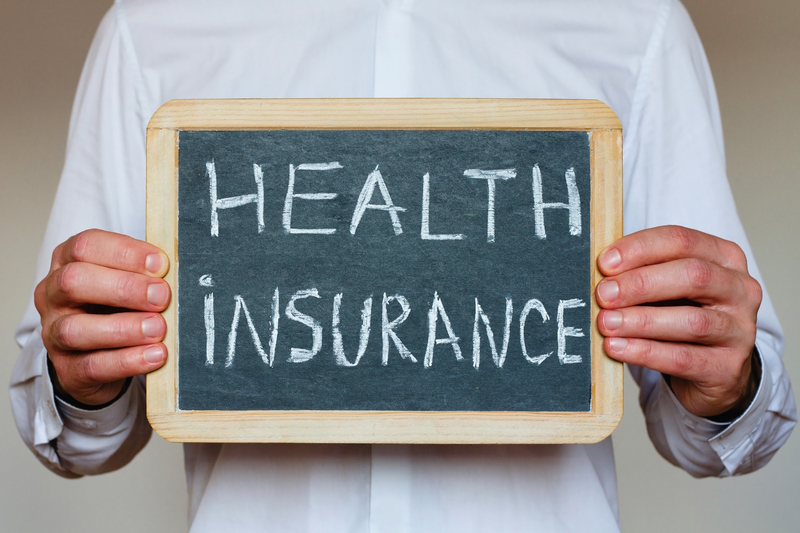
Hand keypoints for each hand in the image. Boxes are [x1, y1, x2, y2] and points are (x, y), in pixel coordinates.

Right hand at [34, 229, 170, 405]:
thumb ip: (146, 274)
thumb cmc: (116, 307)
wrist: (97, 357)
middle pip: (74, 281)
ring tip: (158, 329)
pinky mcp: (66, 369)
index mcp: (67, 262)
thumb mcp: (127, 282)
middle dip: (124, 287)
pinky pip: (92, 366)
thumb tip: (179, 272)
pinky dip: (127, 361)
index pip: (86, 246)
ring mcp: (53, 334)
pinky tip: (155, 355)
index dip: (124, 252)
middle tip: (161, 296)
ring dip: (124, 328)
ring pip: (75, 329)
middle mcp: (53, 295)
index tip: (160, 264)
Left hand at [596, 226, 761, 417]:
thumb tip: (599, 271)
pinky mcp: (728, 367)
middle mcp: (739, 289)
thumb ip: (640, 273)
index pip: (682, 240)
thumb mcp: (665, 287)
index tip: (605, 263)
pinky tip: (618, 348)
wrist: (710, 369)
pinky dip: (645, 352)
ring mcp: (740, 330)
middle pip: (693, 275)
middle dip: (641, 284)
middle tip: (603, 295)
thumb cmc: (680, 315)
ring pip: (692, 321)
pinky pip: (684, 358)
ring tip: (606, 323)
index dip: (640, 248)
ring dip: (641, 321)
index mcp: (724, 257)